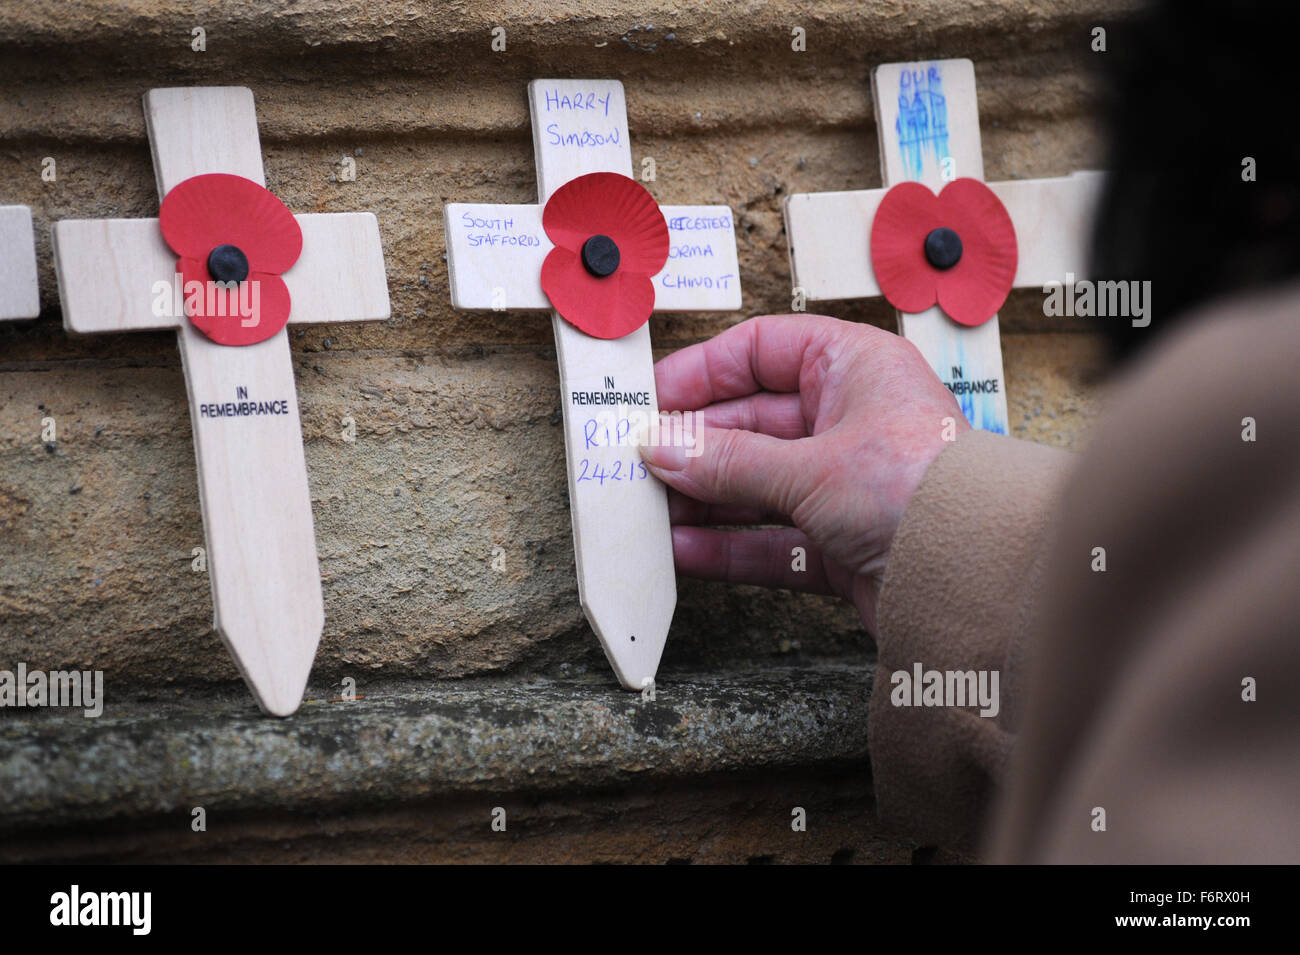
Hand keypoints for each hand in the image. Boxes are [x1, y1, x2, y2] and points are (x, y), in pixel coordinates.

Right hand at [639, 314, 967, 633]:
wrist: (986, 583)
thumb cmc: (927, 493)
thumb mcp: (811, 468)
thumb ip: (728, 462)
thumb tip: (661, 449)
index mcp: (852, 368)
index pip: (760, 352)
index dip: (701, 373)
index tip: (649, 399)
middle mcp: (848, 419)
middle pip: (749, 423)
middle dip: (692, 447)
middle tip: (635, 464)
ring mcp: (844, 484)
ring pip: (755, 484)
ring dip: (702, 499)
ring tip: (646, 510)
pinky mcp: (841, 543)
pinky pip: (770, 537)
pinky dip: (727, 544)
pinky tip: (682, 549)